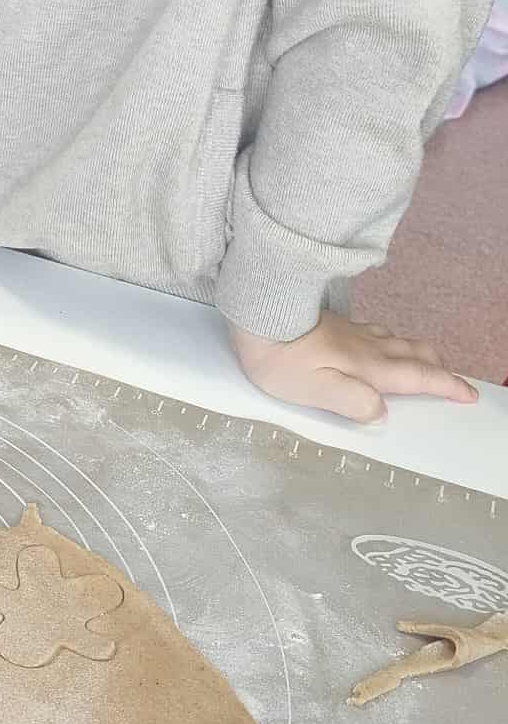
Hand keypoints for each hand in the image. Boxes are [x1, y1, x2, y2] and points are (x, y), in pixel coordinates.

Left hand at [228, 312, 477, 423]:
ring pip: (398, 341)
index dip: (446, 386)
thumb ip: (352, 402)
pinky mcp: (335, 324)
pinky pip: (377, 332)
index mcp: (367, 367)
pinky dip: (394, 342)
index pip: (418, 377)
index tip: (467, 394)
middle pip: (416, 355)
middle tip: (454, 382)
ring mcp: (352, 332)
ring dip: (419, 354)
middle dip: (440, 369)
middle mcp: (366, 347)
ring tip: (427, 364)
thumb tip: (380, 410)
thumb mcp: (314, 390)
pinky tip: (383, 343)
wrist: (257, 313)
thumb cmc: (279, 356)